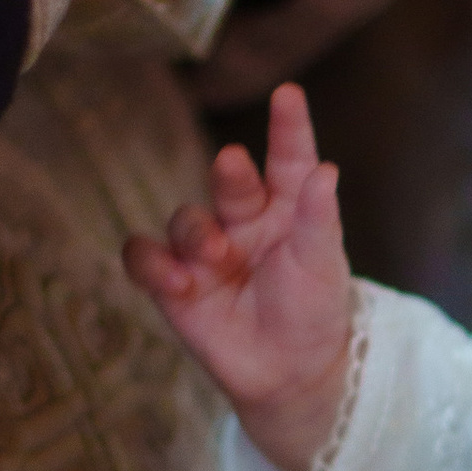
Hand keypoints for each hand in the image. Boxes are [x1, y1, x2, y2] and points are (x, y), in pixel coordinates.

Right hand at [121, 83, 356, 470]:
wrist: (290, 375)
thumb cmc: (314, 311)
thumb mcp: (324, 264)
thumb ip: (318, 219)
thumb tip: (327, 171)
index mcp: (288, 208)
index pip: (289, 159)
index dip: (288, 127)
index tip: (289, 95)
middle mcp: (244, 220)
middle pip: (230, 181)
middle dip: (228, 171)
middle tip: (232, 164)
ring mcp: (205, 250)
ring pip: (184, 219)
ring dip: (194, 230)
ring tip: (214, 255)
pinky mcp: (174, 283)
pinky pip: (144, 257)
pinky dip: (152, 263)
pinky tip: (176, 281)